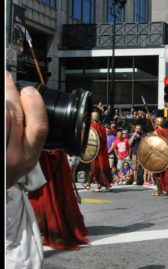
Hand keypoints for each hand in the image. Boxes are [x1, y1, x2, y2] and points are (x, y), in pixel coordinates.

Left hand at [6, 72, 47, 188]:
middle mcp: (12, 157)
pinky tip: (1, 105)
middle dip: (11, 93)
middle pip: (15, 116)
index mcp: (29, 158)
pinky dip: (0, 111)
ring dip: (3, 102)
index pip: (39, 127)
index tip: (30, 90)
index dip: (35, 104)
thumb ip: (28, 136)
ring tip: (3, 90)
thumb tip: (27, 101)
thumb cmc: (3, 175)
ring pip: (3, 116)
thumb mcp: (22, 160)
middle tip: (8, 80)